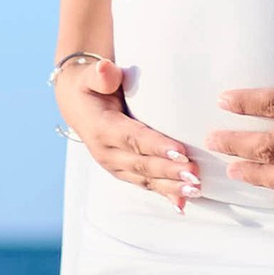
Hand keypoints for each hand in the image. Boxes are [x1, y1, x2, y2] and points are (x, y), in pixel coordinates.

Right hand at [55, 57, 198, 210]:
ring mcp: (115, 165)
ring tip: (195, 190)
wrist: (77, 104)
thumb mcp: (91, 76)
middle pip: (142, 164)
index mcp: (102, 128)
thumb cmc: (91, 87)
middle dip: (170, 172)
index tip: (180, 152)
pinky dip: (164, 195)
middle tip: (196, 175)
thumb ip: (101, 75)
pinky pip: (145, 185)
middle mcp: (107, 152)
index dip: (156, 146)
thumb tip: (106, 68)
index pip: (133, 138)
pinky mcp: (124, 172)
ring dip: (171, 187)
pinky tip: (182, 206)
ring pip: (145, 179)